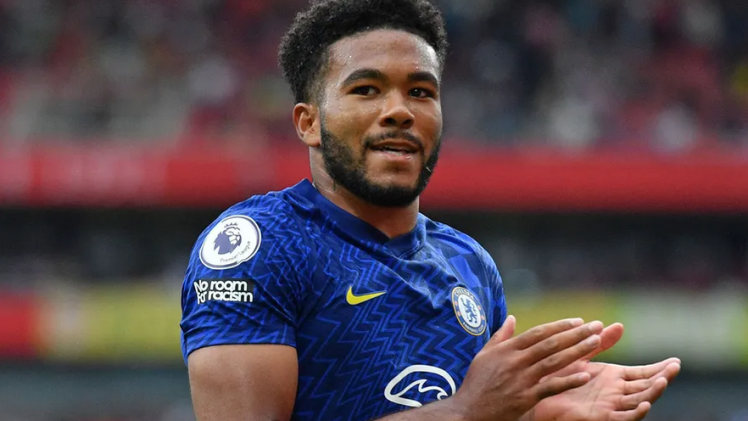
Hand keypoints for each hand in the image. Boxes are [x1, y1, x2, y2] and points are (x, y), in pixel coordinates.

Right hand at [451, 316, 603, 420]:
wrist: (467, 412)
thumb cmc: (476, 383)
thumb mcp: (484, 355)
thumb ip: (500, 336)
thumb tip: (512, 318)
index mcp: (507, 350)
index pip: (538, 333)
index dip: (560, 326)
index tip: (578, 321)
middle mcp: (515, 361)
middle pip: (550, 343)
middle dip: (575, 334)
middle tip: (595, 326)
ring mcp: (521, 379)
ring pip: (554, 361)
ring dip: (577, 351)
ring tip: (595, 342)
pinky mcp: (525, 398)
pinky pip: (550, 387)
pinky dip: (568, 381)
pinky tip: (585, 376)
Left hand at [529, 323, 681, 420]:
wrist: (537, 399)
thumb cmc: (557, 379)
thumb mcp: (580, 357)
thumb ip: (599, 343)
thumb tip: (619, 325)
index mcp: (613, 379)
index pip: (643, 374)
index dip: (659, 368)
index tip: (676, 361)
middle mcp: (616, 393)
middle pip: (646, 386)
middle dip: (662, 377)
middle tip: (675, 367)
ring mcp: (611, 406)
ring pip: (639, 401)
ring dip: (652, 392)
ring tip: (663, 381)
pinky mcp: (602, 417)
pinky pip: (624, 418)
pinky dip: (636, 412)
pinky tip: (645, 403)